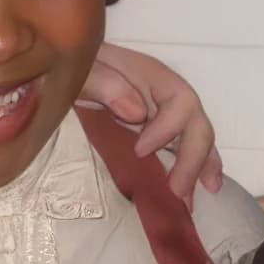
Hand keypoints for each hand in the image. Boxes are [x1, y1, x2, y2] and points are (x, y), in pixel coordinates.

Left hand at [81, 42, 224, 199]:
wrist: (59, 66)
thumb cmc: (70, 67)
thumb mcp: (80, 69)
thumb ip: (102, 82)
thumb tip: (136, 111)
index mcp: (148, 74)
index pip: (179, 100)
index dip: (168, 128)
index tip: (141, 151)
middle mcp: (162, 93)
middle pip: (194, 121)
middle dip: (192, 158)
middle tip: (177, 191)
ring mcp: (160, 111)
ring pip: (195, 135)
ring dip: (201, 166)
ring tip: (199, 197)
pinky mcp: (153, 127)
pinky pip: (183, 143)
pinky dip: (197, 163)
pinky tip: (205, 186)